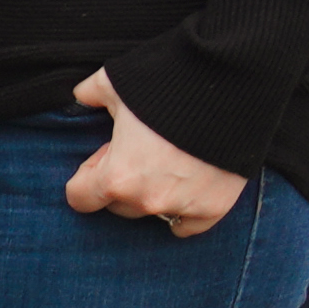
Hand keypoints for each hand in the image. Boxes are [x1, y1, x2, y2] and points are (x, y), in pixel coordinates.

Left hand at [57, 67, 250, 233]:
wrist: (228, 85)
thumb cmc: (166, 85)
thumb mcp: (113, 82)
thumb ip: (89, 95)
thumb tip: (80, 98)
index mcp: (116, 177)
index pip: (80, 198)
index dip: (87, 174)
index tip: (102, 155)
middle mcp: (147, 200)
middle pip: (118, 206)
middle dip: (121, 183)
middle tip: (137, 153)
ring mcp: (183, 207)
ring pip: (152, 213)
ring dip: (151, 194)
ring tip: (163, 163)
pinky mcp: (214, 207)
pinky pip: (188, 225)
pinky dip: (183, 211)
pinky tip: (184, 190)